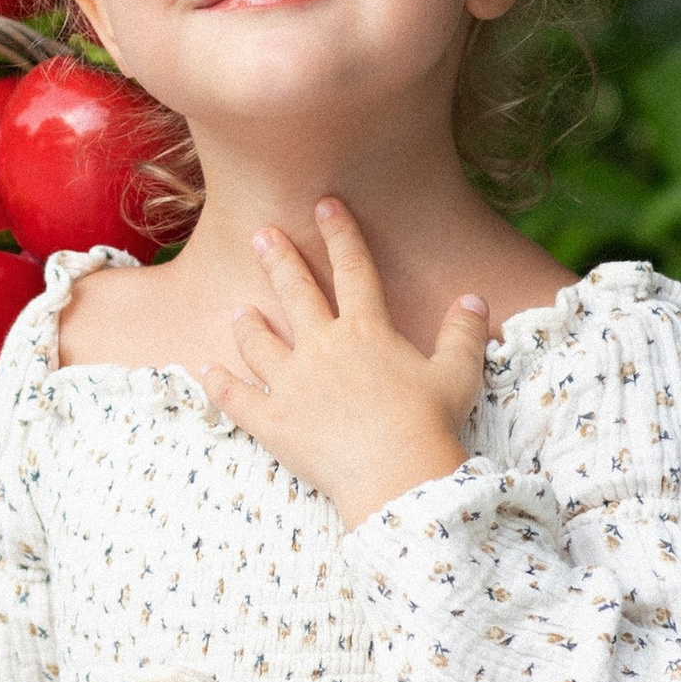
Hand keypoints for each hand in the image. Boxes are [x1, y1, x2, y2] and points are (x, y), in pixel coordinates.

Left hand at [199, 200, 486, 527]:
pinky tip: (206, 371)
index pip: (354, 269)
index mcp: (366, 331)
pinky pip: (238, 399)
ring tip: (238, 310)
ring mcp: (292, 384)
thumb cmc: (430, 424)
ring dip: (248, 324)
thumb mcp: (457, 374)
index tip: (325, 205)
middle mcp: (323, 348)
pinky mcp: (274, 422)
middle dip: (279, 259)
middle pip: (296, 293)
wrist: (397, 476)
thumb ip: (463, 334)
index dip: (340, 234)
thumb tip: (474, 300)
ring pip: (260, 343)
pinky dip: (220, 385)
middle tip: (261, 235)